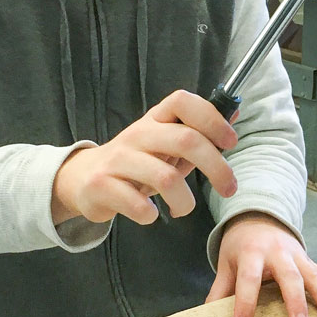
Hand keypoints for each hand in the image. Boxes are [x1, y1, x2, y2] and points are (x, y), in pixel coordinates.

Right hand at [51, 90, 237, 226]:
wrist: (83, 179)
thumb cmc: (136, 162)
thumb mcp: (165, 142)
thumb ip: (197, 131)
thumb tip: (233, 110)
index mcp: (154, 120)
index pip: (182, 102)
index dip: (211, 118)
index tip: (230, 142)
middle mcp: (137, 134)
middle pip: (185, 140)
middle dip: (217, 167)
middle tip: (229, 188)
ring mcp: (117, 159)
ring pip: (165, 177)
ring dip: (185, 201)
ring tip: (183, 208)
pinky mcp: (101, 185)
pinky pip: (137, 205)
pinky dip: (151, 215)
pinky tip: (151, 214)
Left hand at [207, 213, 316, 316]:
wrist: (259, 217)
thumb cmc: (241, 245)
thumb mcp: (227, 263)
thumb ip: (220, 289)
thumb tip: (205, 316)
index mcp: (252, 252)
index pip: (248, 278)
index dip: (245, 301)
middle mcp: (278, 253)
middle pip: (289, 277)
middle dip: (296, 301)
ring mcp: (298, 256)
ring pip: (315, 277)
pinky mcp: (311, 261)